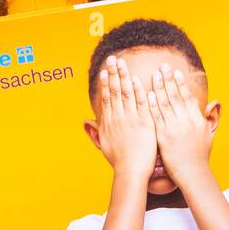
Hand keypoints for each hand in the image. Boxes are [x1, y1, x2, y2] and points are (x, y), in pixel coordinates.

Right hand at [97, 55, 155, 174]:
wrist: (130, 170)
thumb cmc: (118, 160)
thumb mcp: (104, 143)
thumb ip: (96, 130)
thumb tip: (85, 122)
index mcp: (108, 122)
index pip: (107, 98)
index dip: (106, 84)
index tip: (105, 71)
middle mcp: (117, 117)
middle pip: (114, 91)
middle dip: (113, 74)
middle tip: (113, 59)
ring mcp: (130, 119)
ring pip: (126, 93)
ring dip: (124, 76)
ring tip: (122, 63)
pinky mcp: (143, 122)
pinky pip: (140, 103)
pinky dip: (138, 90)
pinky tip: (135, 79)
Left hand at [148, 64, 212, 187]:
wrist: (193, 173)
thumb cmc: (200, 156)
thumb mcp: (208, 134)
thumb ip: (207, 118)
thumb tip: (212, 104)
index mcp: (197, 119)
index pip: (187, 97)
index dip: (181, 83)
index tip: (175, 72)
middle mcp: (186, 121)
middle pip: (175, 96)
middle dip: (168, 79)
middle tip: (163, 66)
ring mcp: (175, 128)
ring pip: (165, 103)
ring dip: (159, 88)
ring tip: (154, 75)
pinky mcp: (164, 137)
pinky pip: (157, 118)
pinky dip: (152, 105)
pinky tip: (147, 95)